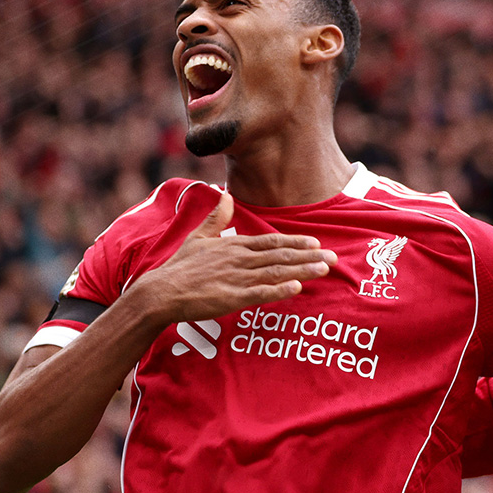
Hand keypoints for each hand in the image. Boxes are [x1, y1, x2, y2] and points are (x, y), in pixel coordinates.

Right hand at [131, 191, 336, 324]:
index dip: (295, 242)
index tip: (316, 243)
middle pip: (280, 256)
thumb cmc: (179, 267)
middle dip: (309, 256)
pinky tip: (297, 288)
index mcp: (234, 245)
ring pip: (276, 272)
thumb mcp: (198, 237)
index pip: (271, 242)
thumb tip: (225, 195)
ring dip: (302, 270)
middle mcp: (239, 259)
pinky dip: (279, 290)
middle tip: (333, 257)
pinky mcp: (230, 298)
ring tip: (324, 269)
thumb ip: (216, 218)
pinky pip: (259, 293)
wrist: (159, 292)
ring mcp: (236, 278)